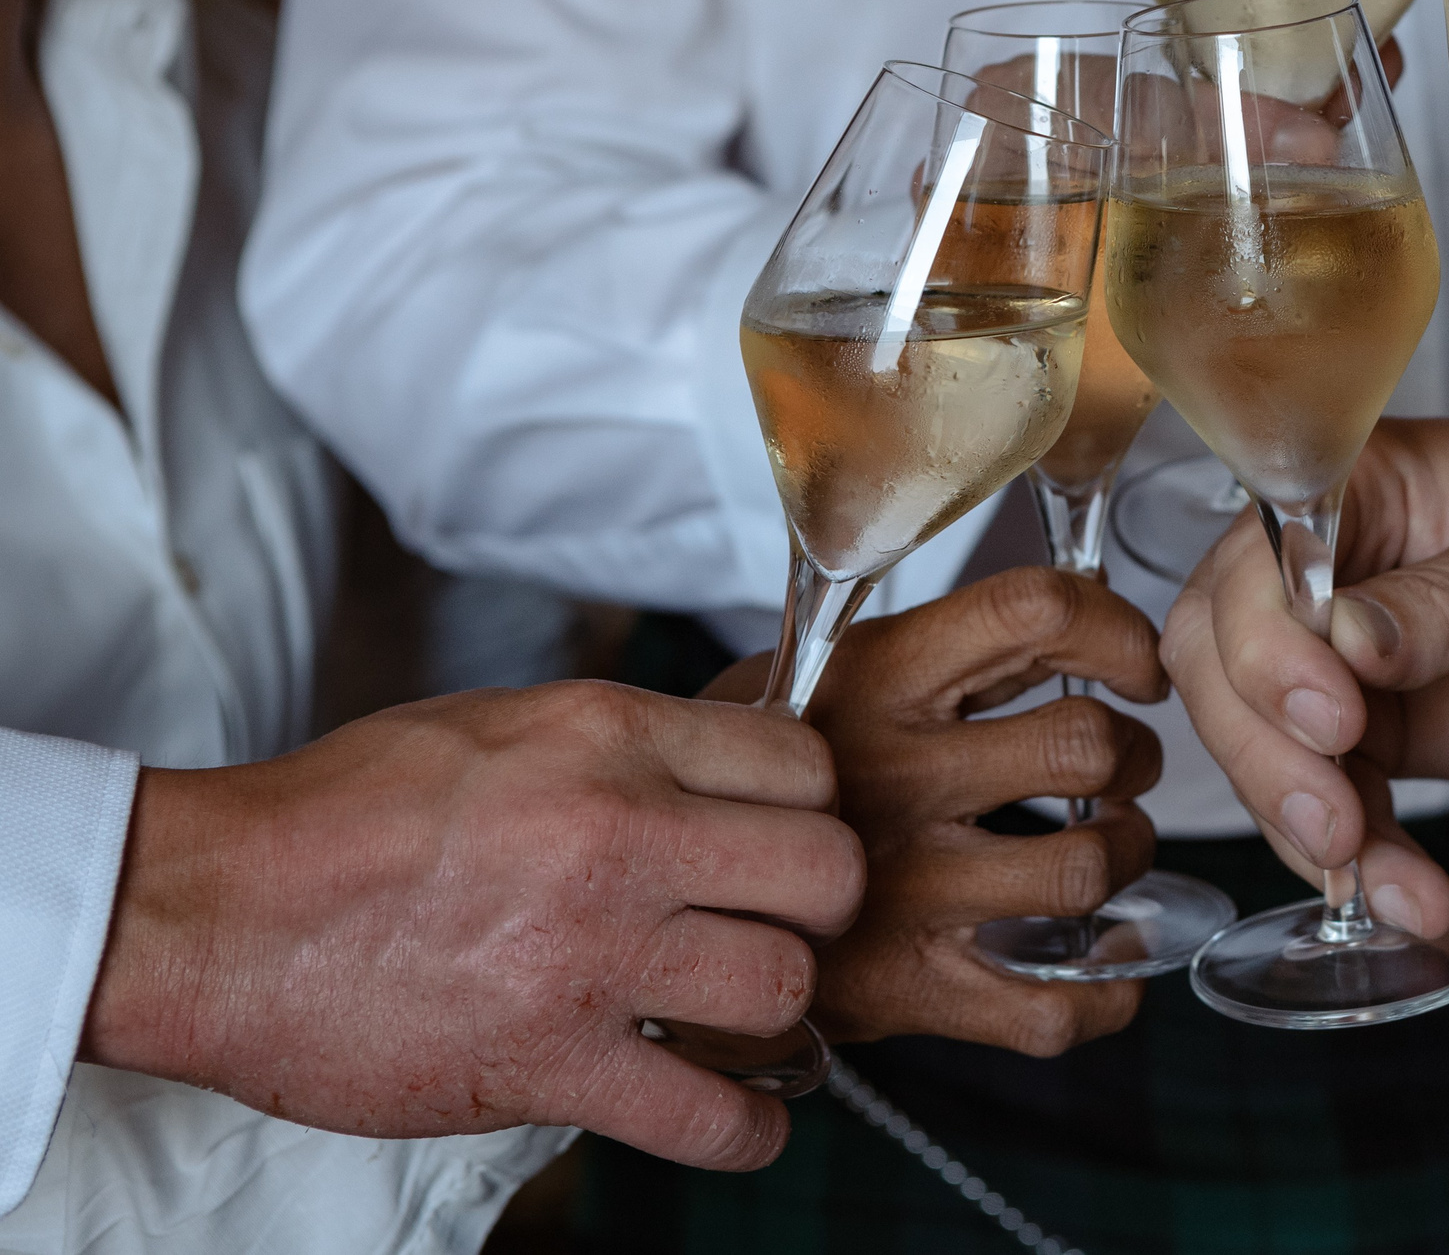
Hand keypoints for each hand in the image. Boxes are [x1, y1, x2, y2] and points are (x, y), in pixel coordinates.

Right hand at [81, 681, 863, 1169]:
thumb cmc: (340, 816)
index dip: (808, 804)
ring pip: (786, 985)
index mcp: (607, 737)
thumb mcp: (502, 727)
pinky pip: (708, 1116)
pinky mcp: (549, 1064)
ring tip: (743, 1012)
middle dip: (819, 902)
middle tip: (782, 920)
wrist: (212, 911)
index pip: (799, 759)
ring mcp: (590, 954)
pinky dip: (747, 1131)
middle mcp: (618, 834)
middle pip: (826, 870)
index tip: (785, 835)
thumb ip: (620, 748)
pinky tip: (742, 1117)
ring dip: (778, 1008)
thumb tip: (719, 776)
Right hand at [721, 568, 1167, 1056]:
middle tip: (1121, 768)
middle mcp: (893, 775)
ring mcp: (901, 888)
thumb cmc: (752, 779)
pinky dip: (1106, 990)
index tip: (1134, 666)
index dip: (1117, 632)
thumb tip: (1078, 626)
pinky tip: (1102, 962)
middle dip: (1134, 755)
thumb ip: (939, 651)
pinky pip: (1049, 1006)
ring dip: (1127, 855)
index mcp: (875, 677)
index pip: (1035, 613)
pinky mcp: (904, 989)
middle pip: (1084, 743)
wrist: (629, 891)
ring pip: (1086, 869)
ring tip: (1108, 847)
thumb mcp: (820, 677)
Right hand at [1162, 415, 1448, 945]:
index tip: (1335, 719)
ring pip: (1273, 762)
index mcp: (1348, 496)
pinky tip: (1439, 915)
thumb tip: (1347, 642)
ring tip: (1413, 902)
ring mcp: (1336, 667)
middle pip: (1227, 676)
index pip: (1252, 573)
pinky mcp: (1374, 742)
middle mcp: (1318, 580)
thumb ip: (1446, 601)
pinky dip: (1383, 875)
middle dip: (1272, 765)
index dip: (1268, 653)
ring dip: (1329, 844)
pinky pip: (1346, 817)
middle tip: (1340, 830)